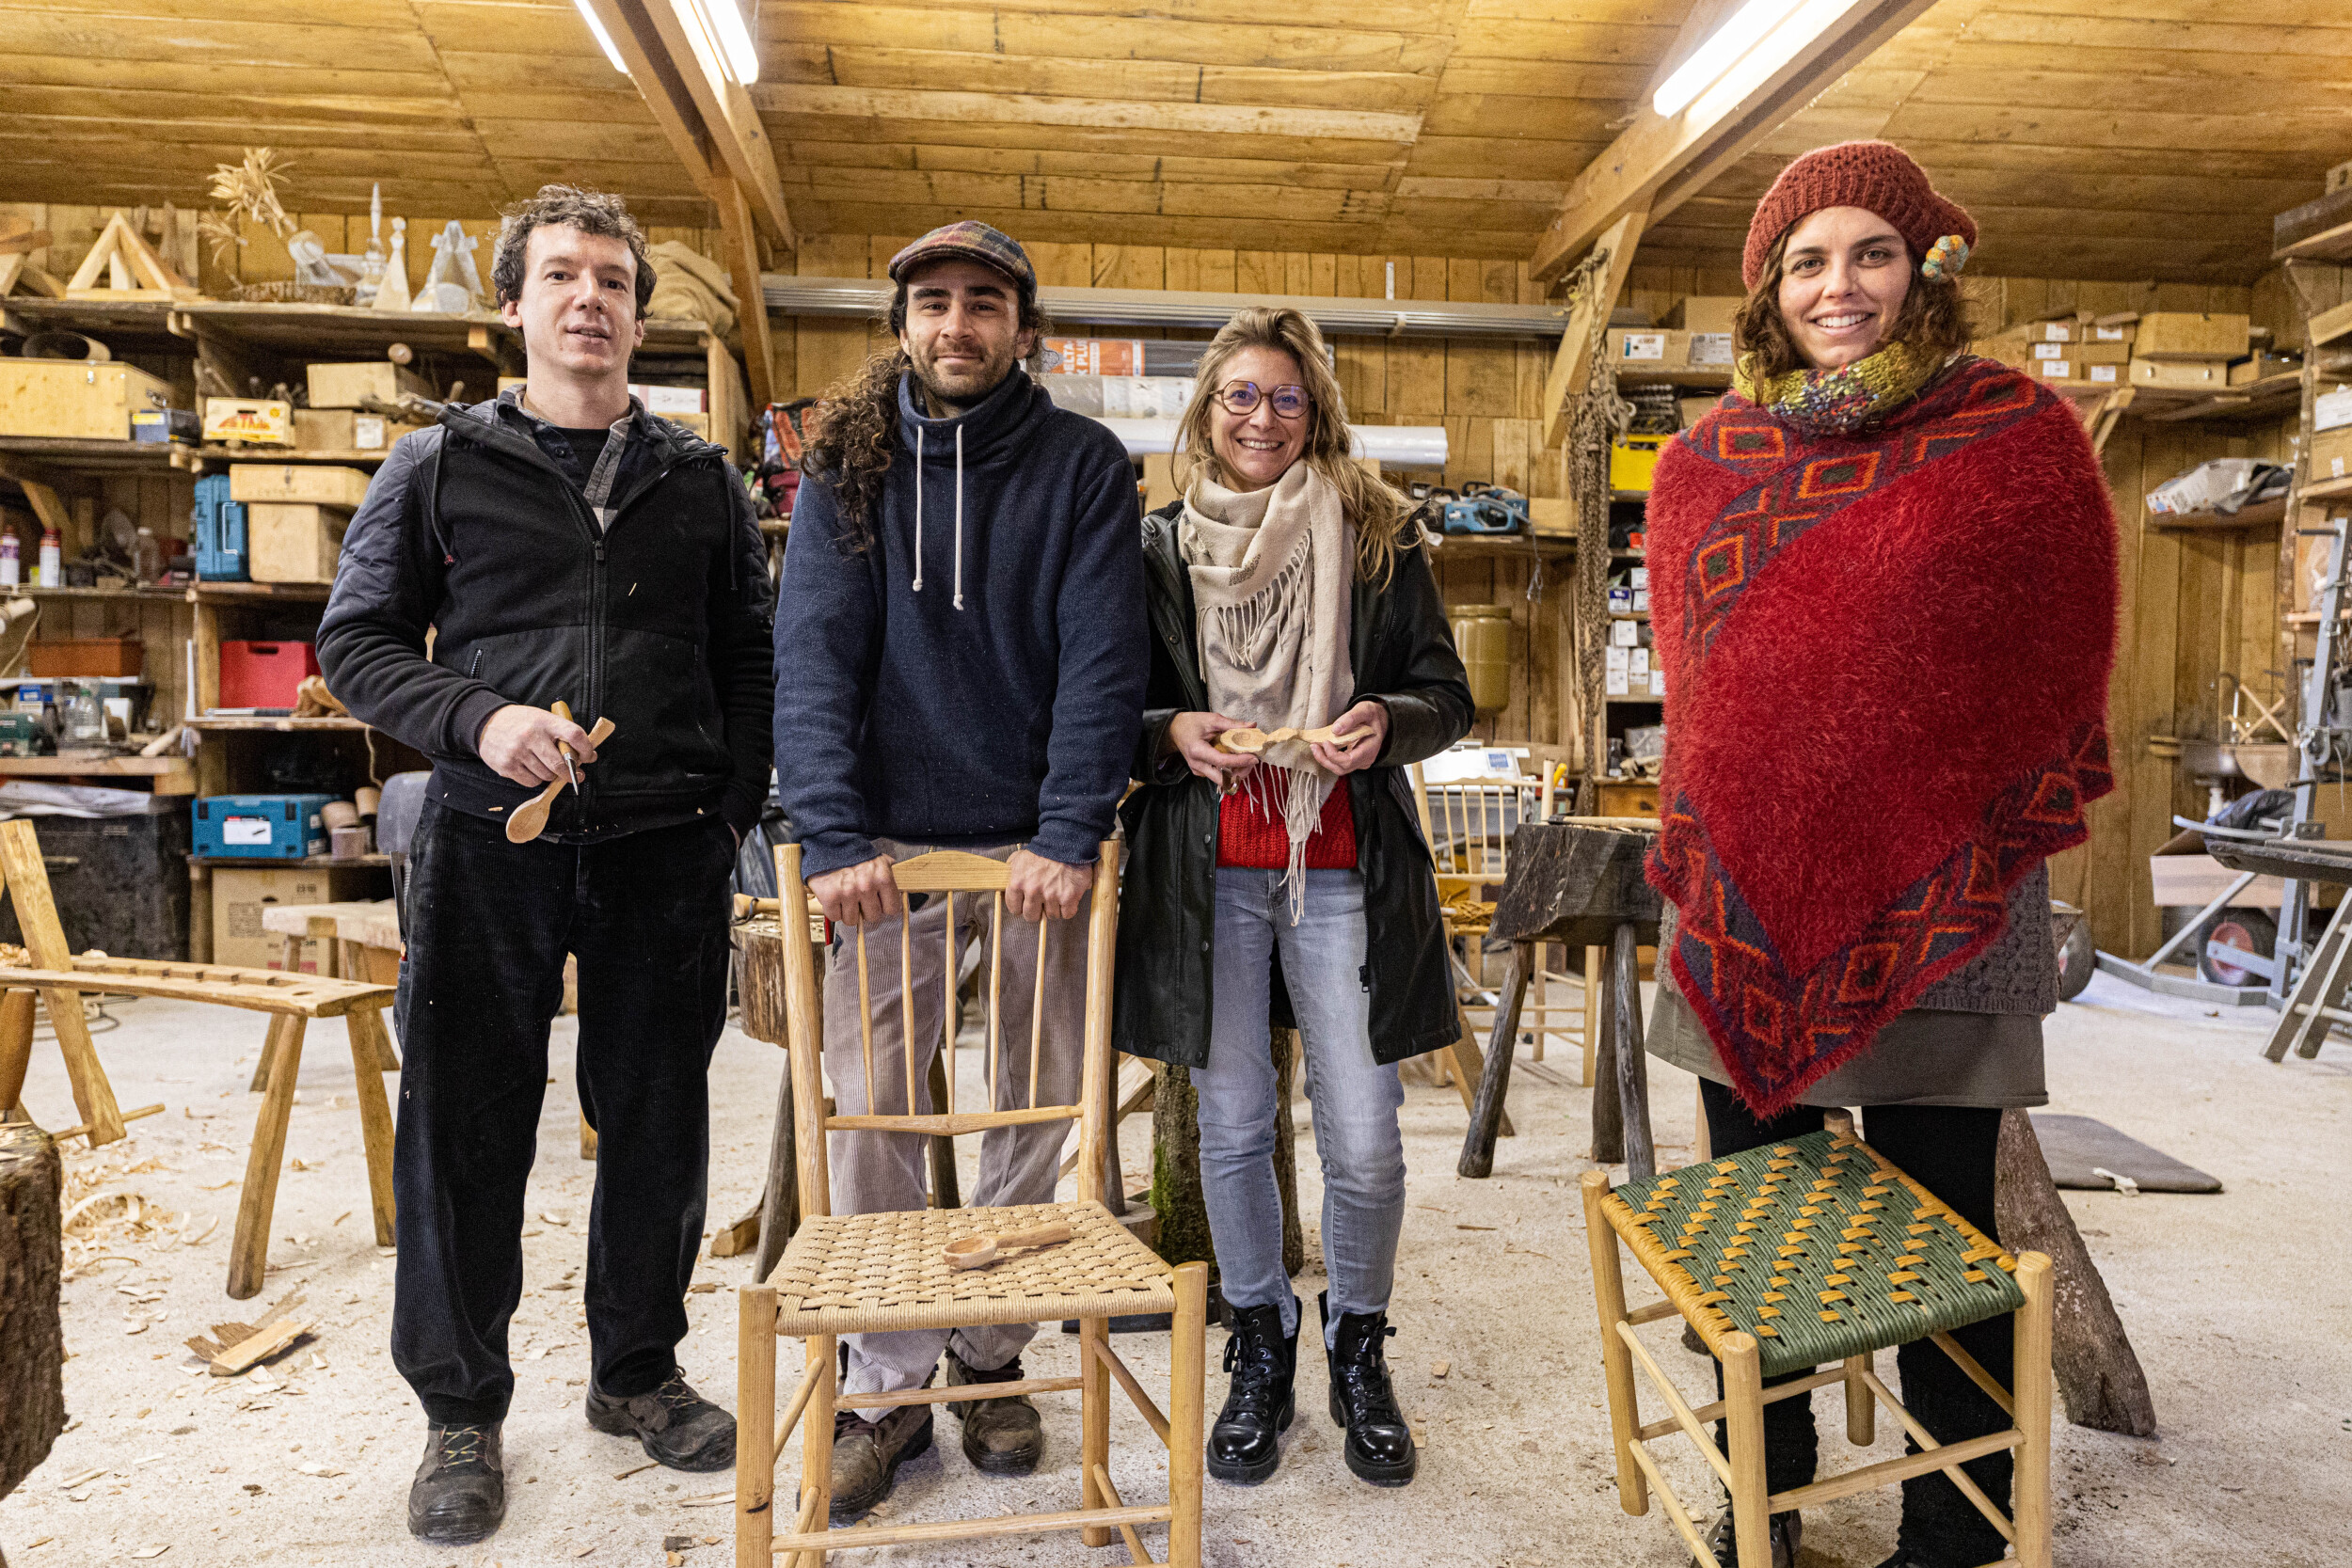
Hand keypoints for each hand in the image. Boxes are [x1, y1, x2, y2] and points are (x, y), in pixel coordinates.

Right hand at [477, 703, 598, 787]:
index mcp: (544, 721)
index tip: (588, 756)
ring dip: (551, 775)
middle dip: (572, 772)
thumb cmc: (522, 722)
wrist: (487, 723)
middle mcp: (531, 736)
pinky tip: (531, 768)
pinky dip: (536, 779)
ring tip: (545, 765)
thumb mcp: (543, 718)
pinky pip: (532, 782)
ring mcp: (517, 752)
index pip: (574, 735)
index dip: (586, 749)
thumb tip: (589, 756)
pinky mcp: (507, 766)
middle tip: (576, 774)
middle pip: (561, 763)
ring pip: (547, 775)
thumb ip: (564, 734)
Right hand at [808, 852, 899, 925]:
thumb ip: (891, 874)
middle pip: (873, 917)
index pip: (892, 909)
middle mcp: (866, 886)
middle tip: (860, 899)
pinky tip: (835, 898)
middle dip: (866, 910)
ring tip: (846, 898)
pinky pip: (835, 917)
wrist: (829, 845)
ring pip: (852, 920)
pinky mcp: (830, 897)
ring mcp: (847, 892)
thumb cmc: (855, 856)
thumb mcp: (880, 860)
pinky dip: (833, 910)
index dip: (885, 906)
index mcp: (882, 877)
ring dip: (849, 912)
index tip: (879, 902)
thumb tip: (904, 886)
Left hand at [1006, 847, 1090, 922]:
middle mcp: (1033, 891)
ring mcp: (1051, 895)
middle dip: (1036, 911)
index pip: (1014, 909)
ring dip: (1054, 908)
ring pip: (1051, 916)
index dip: (1021, 906)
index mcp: (1017, 883)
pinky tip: (1067, 897)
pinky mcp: (1069, 897)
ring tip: (1056, 894)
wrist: (1066, 843)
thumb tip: (1003, 889)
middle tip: (1042, 901)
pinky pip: (1067, 914)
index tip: (1026, 903)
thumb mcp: (1018, 859)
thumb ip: (1009, 874)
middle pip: (1031, 916)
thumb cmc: (1041, 852)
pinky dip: (1068, 908)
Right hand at [1164, 711, 1260, 786]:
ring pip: (1222, 780)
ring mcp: (1199, 771)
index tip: (1254, 757)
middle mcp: (1198, 765)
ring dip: (1237, 773)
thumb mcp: (1212, 719)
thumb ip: (1232, 724)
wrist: (1174, 730)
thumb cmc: (1191, 723)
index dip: (1240, 761)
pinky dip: (1230, 771)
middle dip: (1240, 773)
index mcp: (1198, 751)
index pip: (1222, 762)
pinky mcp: (1201, 772)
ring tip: (1246, 759)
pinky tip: (1236, 760)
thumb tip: (1252, 725)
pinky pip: (1219, 776)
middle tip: (1252, 761)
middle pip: (1223, 780)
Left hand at [1310, 699, 1388, 775]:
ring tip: (1315, 746)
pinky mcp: (1354, 760)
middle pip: (1342, 768)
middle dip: (1325, 759)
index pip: (1349, 761)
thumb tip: (1336, 730)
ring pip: (1339, 769)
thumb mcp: (1365, 710)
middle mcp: (1365, 759)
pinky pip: (1339, 764)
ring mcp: (1360, 762)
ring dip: (1324, 760)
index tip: (1325, 742)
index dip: (1334, 755)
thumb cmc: (1373, 715)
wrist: (1382, 720)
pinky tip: (1322, 748)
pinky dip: (1328, 758)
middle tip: (1314, 745)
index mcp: (1370, 749)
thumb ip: (1351, 718)